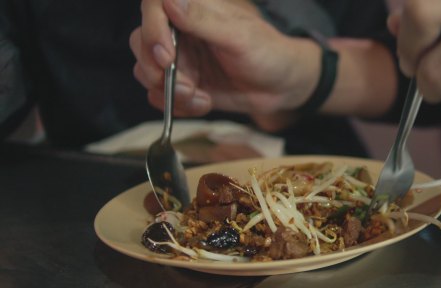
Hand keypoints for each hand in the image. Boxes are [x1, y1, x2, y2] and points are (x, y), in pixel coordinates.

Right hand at [129, 0, 319, 117]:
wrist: (282, 87)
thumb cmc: (267, 52)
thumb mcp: (239, 36)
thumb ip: (203, 20)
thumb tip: (169, 1)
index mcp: (193, 9)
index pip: (153, 6)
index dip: (152, 29)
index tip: (165, 55)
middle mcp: (179, 31)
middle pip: (141, 43)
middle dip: (156, 70)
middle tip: (185, 86)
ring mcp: (180, 59)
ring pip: (147, 73)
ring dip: (170, 92)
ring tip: (201, 98)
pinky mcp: (183, 84)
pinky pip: (161, 97)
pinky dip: (178, 106)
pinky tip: (204, 104)